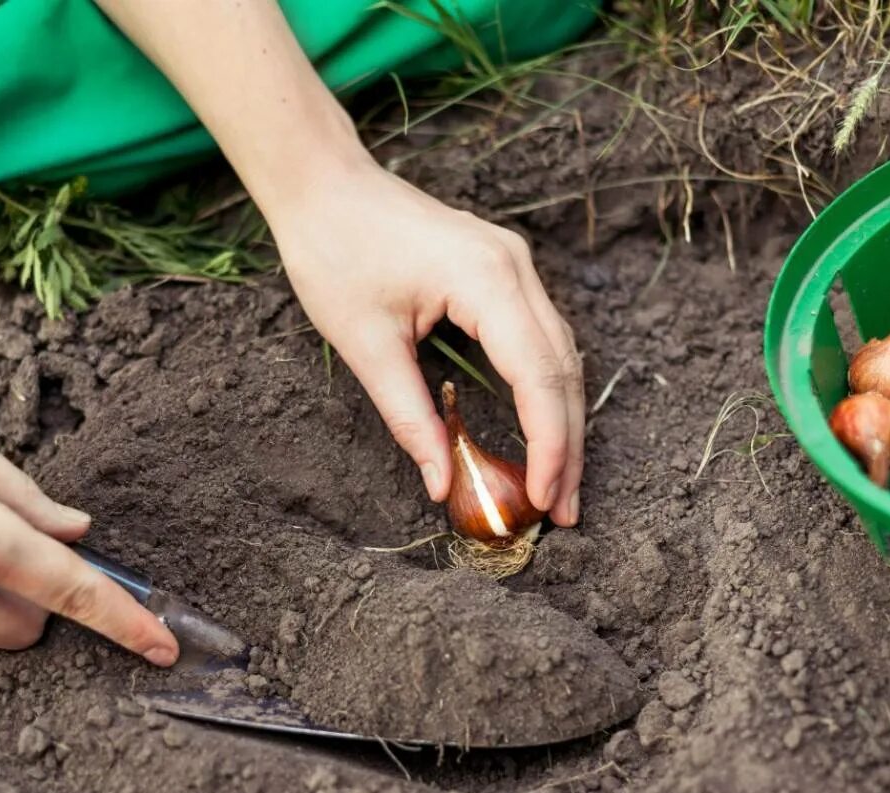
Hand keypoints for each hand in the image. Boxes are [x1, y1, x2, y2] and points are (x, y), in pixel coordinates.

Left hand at [270, 160, 583, 525]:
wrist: (324, 183)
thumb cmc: (335, 251)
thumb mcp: (365, 344)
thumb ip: (410, 416)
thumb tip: (440, 482)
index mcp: (486, 280)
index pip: (538, 376)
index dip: (548, 445)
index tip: (542, 499)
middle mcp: (514, 268)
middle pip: (563, 371)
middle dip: (566, 446)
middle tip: (562, 512)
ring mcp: (514, 265)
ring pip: (561, 356)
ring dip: (562, 422)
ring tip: (557, 486)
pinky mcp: (503, 270)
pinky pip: (542, 338)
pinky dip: (545, 391)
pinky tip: (542, 433)